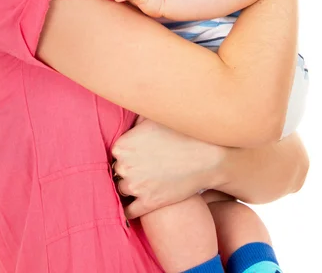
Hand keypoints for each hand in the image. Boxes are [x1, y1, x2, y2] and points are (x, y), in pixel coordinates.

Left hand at [111, 118, 225, 218]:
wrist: (206, 157)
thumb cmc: (181, 133)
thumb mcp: (154, 118)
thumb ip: (135, 117)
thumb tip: (127, 110)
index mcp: (122, 145)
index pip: (115, 154)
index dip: (126, 156)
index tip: (135, 156)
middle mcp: (124, 166)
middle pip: (117, 172)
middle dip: (128, 171)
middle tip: (143, 168)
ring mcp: (135, 186)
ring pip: (122, 190)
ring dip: (131, 189)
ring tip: (145, 183)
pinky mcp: (147, 204)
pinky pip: (129, 211)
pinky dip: (132, 208)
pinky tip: (138, 203)